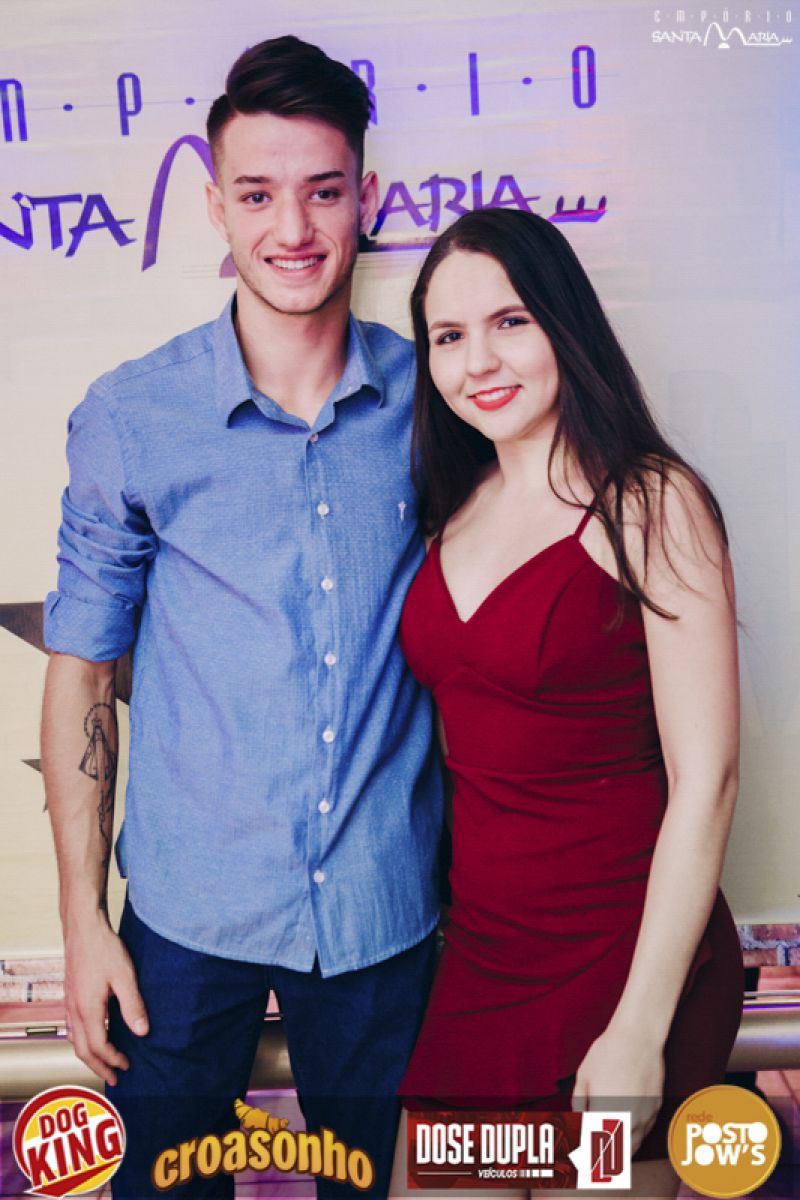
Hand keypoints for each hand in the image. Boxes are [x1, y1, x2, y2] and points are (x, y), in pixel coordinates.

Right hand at [64, 910, 148, 1084]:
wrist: (83, 927)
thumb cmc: (104, 948)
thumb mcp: (124, 976)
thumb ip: (133, 1006)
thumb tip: (142, 1032)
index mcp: (88, 1009)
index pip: (98, 1046)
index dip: (113, 1060)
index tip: (127, 1066)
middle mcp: (74, 1010)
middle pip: (82, 1050)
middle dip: (99, 1066)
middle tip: (114, 1078)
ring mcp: (69, 1002)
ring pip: (75, 1039)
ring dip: (89, 1055)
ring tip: (104, 1062)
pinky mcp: (70, 994)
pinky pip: (73, 1027)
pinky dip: (83, 1040)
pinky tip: (93, 1036)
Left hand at [572, 1025, 664, 1155]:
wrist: (638, 1037)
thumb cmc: (607, 1054)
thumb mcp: (584, 1077)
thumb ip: (579, 1104)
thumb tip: (578, 1120)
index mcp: (605, 1116)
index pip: (595, 1149)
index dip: (587, 1156)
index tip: (581, 1157)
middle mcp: (627, 1122)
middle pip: (616, 1156)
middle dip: (604, 1159)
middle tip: (592, 1155)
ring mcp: (644, 1117)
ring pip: (632, 1148)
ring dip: (620, 1152)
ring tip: (607, 1147)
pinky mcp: (655, 1109)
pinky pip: (644, 1133)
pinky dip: (633, 1137)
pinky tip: (624, 1131)